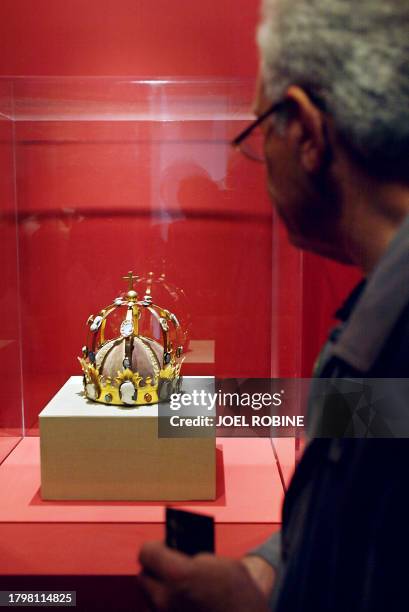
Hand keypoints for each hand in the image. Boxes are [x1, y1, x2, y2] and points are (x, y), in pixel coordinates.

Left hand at [138, 541, 268, 611]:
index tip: (164, 546)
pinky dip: (170, 608)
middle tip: (169, 565)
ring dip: (160, 591)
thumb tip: (178, 556)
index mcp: (179, 575)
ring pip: (150, 599)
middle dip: (155, 569)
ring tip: (176, 585)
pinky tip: (183, 604)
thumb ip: (194, 557)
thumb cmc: (241, 597)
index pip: (147, 553)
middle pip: (144, 577)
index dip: (156, 547)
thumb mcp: (222, 564)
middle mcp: (166, 600)